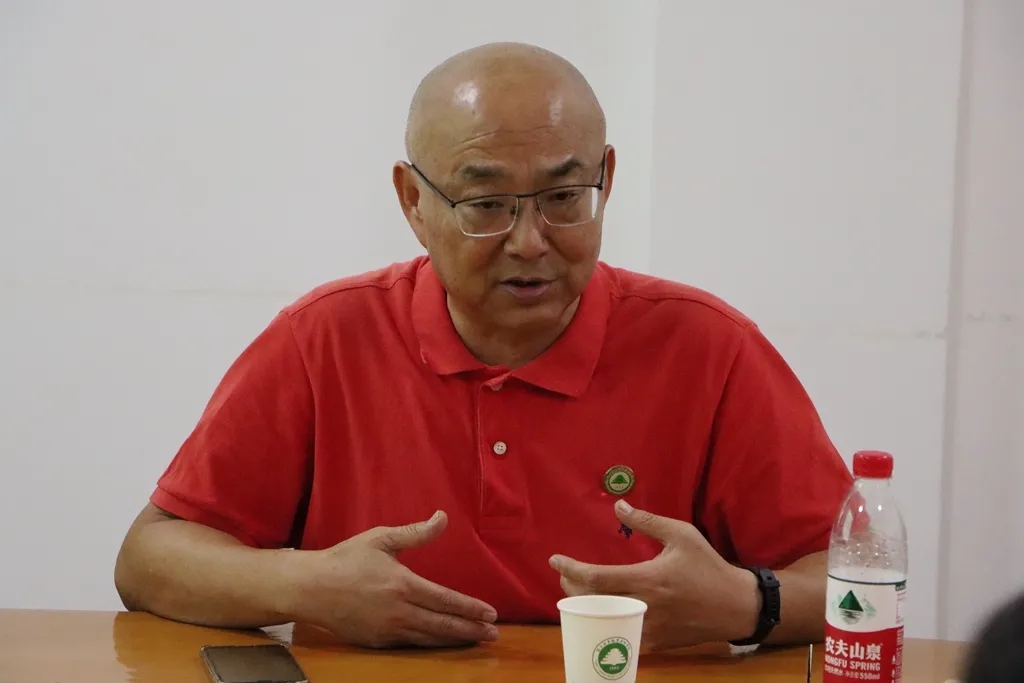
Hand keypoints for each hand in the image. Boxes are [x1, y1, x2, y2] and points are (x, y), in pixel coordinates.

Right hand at [287, 510, 498, 647]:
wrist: (310, 588)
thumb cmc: (346, 559)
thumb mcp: (381, 538)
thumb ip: (416, 532)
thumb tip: (442, 517)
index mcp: (403, 584)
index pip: (446, 600)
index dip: (471, 609)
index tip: (491, 614)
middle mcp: (398, 611)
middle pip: (443, 625)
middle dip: (471, 630)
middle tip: (493, 635)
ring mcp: (387, 630)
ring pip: (429, 638)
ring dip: (455, 640)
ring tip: (475, 641)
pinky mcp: (376, 641)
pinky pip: (410, 645)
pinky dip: (430, 645)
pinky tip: (442, 642)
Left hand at [549, 500, 758, 651]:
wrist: (734, 606)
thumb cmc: (708, 566)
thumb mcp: (682, 535)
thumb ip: (648, 521)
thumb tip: (618, 505)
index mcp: (649, 578)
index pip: (598, 579)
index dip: (571, 570)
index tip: (555, 560)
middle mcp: (645, 606)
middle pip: (593, 603)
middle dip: (571, 588)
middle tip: (565, 576)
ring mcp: (649, 628)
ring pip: (603, 622)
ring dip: (585, 608)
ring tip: (577, 593)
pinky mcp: (655, 643)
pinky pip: (620, 637)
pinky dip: (605, 625)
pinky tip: (599, 613)